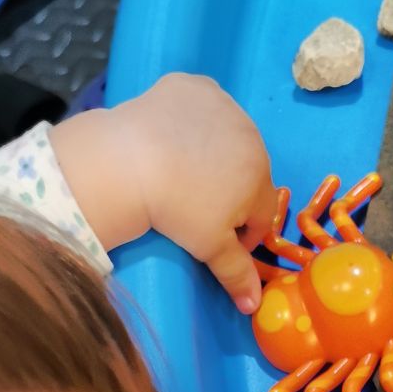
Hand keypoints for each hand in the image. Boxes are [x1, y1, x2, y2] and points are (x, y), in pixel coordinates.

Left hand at [117, 74, 277, 312]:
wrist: (128, 162)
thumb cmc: (176, 209)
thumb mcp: (209, 247)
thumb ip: (236, 275)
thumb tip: (255, 306)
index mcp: (260, 175)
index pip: (264, 212)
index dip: (242, 233)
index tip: (217, 240)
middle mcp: (251, 135)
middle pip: (248, 172)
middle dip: (230, 192)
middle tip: (195, 206)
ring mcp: (223, 104)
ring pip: (227, 137)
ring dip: (214, 154)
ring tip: (181, 171)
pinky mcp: (193, 85)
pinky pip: (202, 106)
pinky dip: (193, 120)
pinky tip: (172, 136)